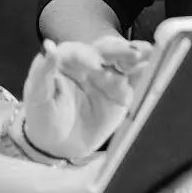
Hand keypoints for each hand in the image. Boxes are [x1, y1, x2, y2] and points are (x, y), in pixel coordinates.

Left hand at [20, 36, 154, 162]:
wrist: (57, 145)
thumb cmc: (43, 117)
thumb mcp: (37, 96)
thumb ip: (42, 71)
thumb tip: (48, 47)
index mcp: (67, 60)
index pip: (79, 51)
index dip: (87, 55)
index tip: (94, 65)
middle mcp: (91, 64)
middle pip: (106, 51)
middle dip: (119, 49)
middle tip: (131, 52)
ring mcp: (108, 78)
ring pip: (124, 62)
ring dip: (137, 56)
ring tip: (149, 53)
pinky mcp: (122, 94)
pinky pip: (135, 81)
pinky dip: (146, 73)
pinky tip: (154, 67)